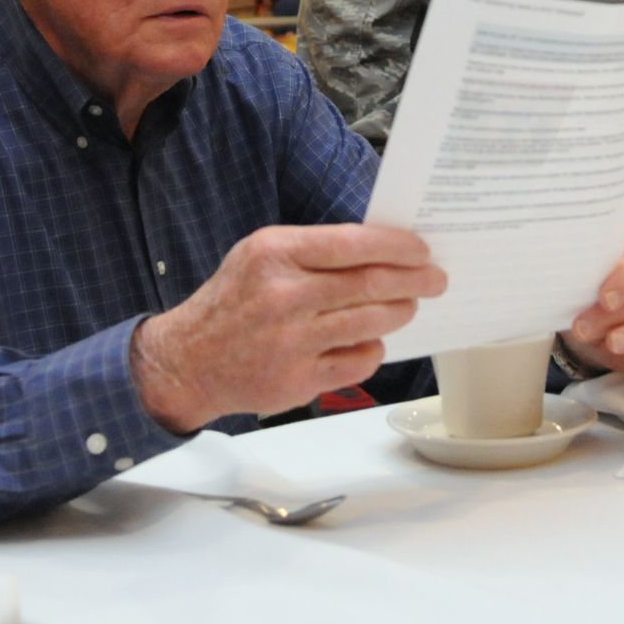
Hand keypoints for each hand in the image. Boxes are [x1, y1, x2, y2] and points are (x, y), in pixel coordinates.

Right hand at [130, 224, 444, 430]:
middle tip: (435, 279)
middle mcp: (283, 296)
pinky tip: (368, 340)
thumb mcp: (260, 256)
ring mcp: (291, 341)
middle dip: (414, 280)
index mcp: (275, 254)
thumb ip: (313, 251)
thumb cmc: (232, 302)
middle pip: (371, 284)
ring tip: (407, 306)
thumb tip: (382, 249)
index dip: (398, 247)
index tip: (421, 250)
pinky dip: (372, 348)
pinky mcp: (297, 379)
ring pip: (371, 322)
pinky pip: (358, 360)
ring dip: (400, 312)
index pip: (354, 243)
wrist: (187, 361)